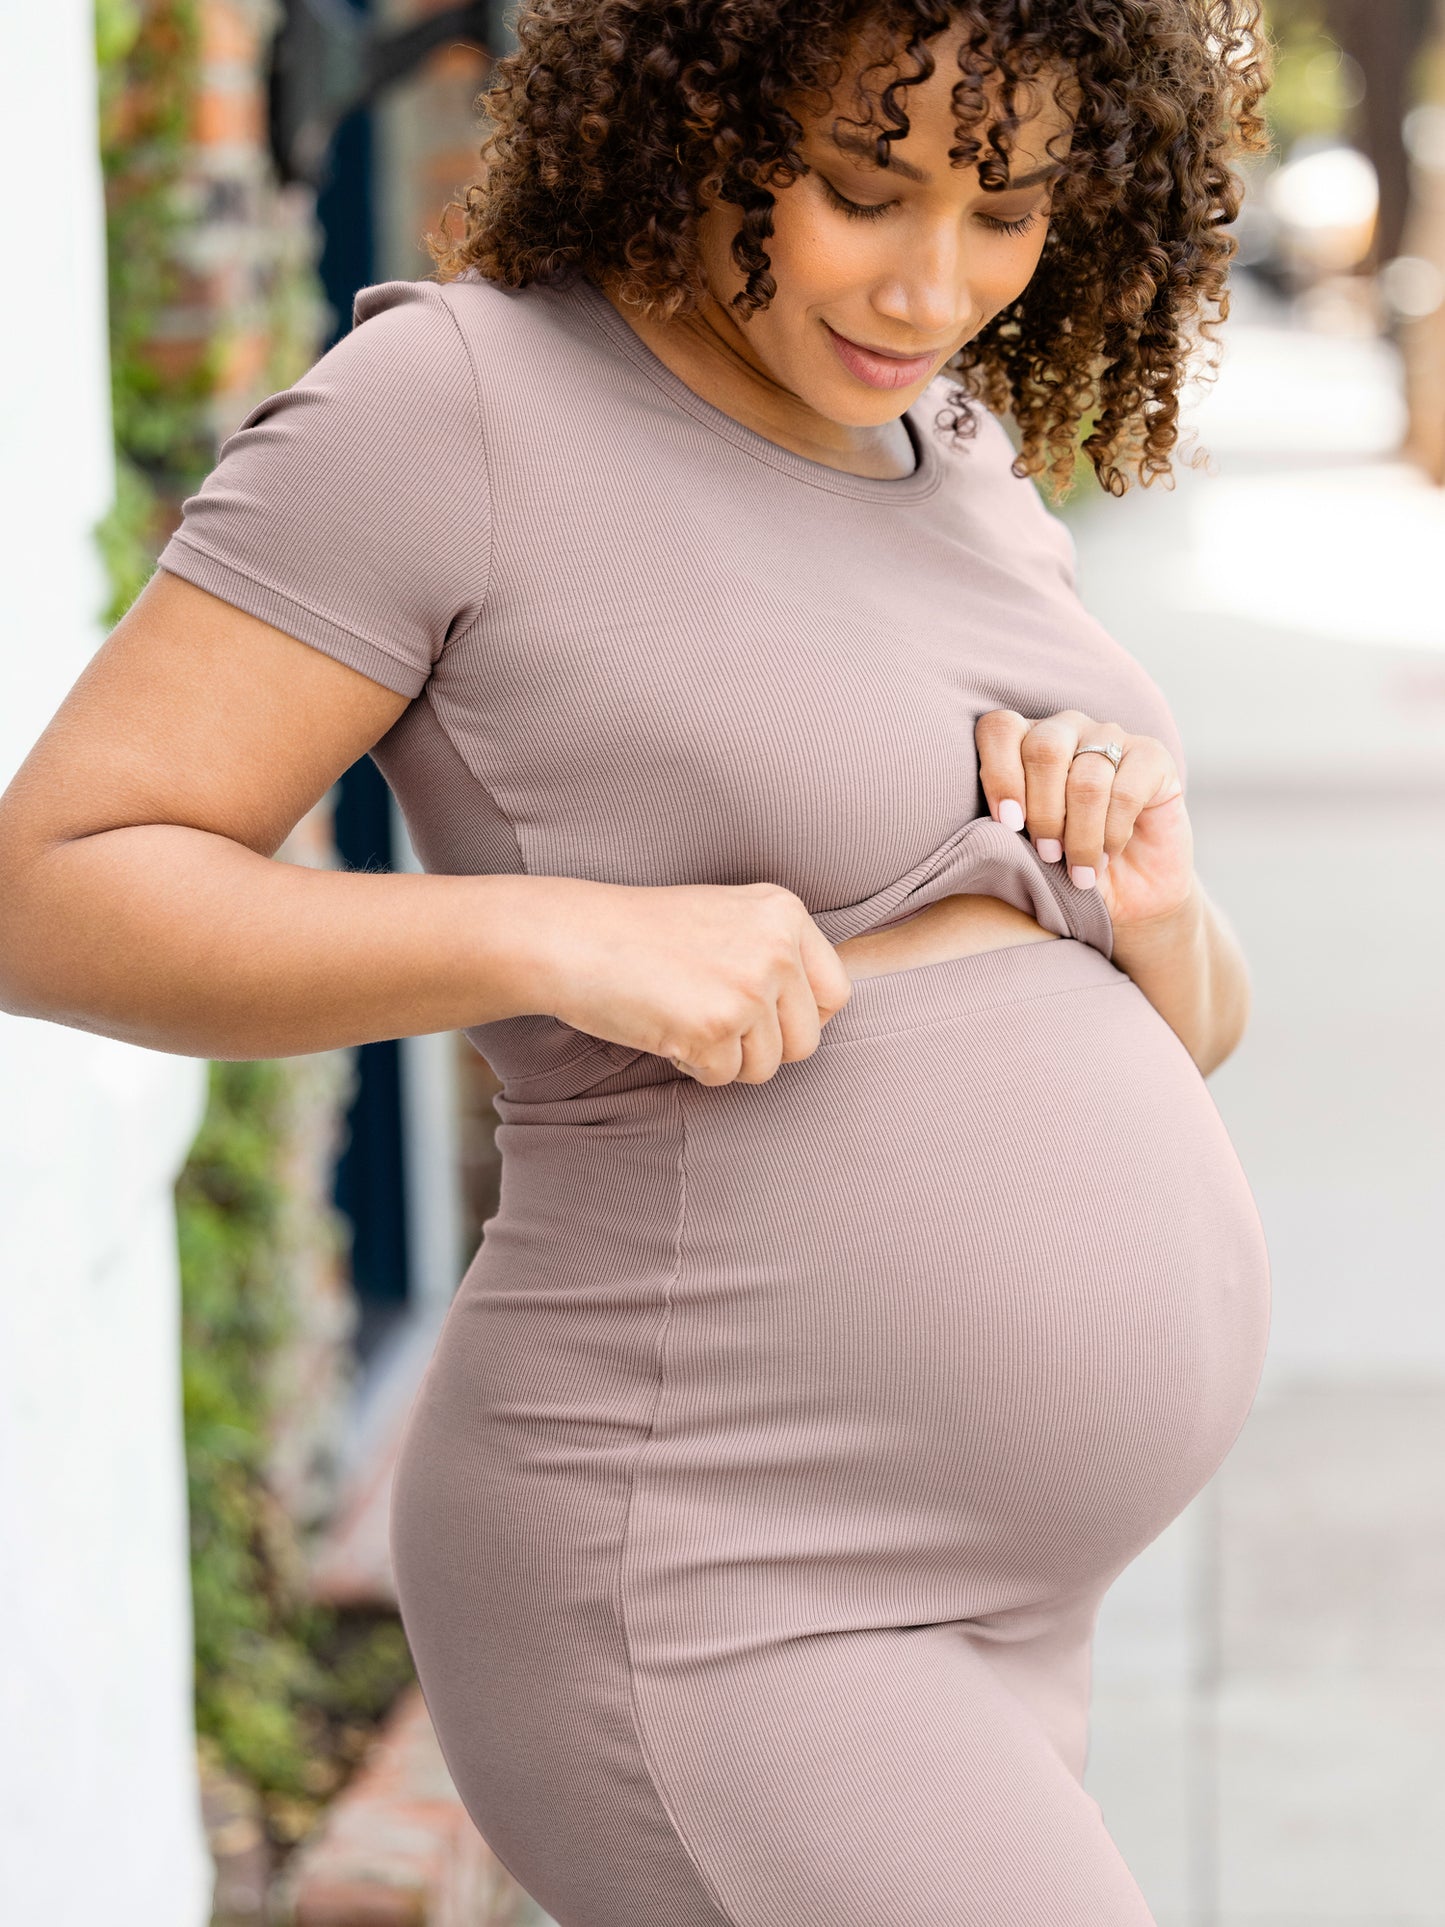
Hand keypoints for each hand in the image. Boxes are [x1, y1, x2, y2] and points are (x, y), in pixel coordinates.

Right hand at [528, 877, 852, 1085]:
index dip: (799, 1018)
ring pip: (767, 1067)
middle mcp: (777, 947)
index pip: (836, 993)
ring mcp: (748, 987)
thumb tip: (821, 1011)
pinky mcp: (716, 1027)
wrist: (572, 937)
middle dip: (761, 1048)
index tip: (761, 1016)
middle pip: (807, 1041)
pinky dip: (692, 1066)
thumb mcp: (726, 917)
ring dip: (725, 1059)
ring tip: (683, 1017)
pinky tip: (663, 1027)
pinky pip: (724, 1078)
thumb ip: (774, 952)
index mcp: (785, 912)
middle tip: (713, 1022)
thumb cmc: (640, 933)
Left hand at [974, 708, 1194, 929]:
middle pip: (1043, 749)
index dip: (1000, 775)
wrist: (1126, 893)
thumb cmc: (1062, 866)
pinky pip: (1125, 793)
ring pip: (1085, 779)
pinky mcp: (1153, 756)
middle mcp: (1067, 729)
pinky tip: (1107, 856)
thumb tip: (998, 822)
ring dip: (1080, 835)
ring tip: (1079, 870)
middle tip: (1048, 855)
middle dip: (1043, 813)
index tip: (1009, 824)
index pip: (1000, 729)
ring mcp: (1112, 737)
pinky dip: (1112, 835)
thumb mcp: (1023, 849)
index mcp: (1024, 740)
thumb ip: (1008, 824)